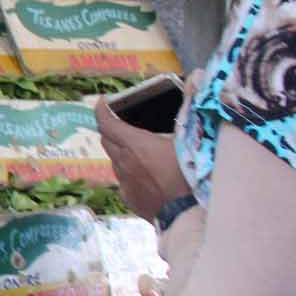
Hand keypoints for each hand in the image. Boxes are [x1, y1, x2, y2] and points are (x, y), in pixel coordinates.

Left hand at [94, 98, 192, 219]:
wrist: (190, 214)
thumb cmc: (193, 175)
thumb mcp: (191, 139)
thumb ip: (187, 111)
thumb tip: (195, 81)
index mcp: (135, 145)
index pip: (106, 123)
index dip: (101, 110)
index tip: (102, 102)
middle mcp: (124, 163)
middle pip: (107, 140)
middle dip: (111, 129)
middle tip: (123, 124)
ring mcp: (125, 183)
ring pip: (115, 161)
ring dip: (122, 152)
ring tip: (141, 151)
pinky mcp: (130, 199)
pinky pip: (124, 180)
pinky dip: (130, 172)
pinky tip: (147, 175)